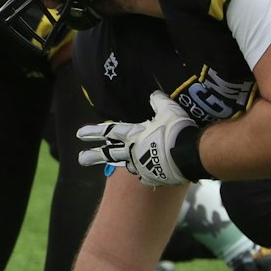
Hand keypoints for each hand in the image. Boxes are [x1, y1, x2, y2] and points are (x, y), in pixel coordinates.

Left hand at [77, 90, 199, 187]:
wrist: (190, 154)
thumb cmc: (177, 129)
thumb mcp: (169, 110)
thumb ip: (159, 102)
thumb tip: (153, 93)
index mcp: (134, 135)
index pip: (110, 131)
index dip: (94, 131)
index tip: (79, 134)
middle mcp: (133, 152)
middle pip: (110, 153)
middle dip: (93, 155)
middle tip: (80, 159)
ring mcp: (141, 166)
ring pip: (126, 165)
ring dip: (123, 164)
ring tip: (119, 164)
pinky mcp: (152, 177)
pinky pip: (145, 176)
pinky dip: (146, 174)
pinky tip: (147, 175)